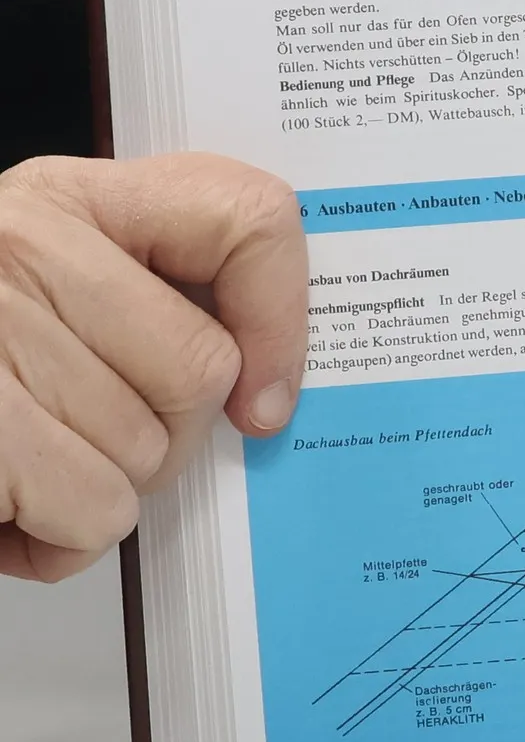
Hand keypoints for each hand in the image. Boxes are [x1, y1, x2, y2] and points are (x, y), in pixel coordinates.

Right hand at [0, 154, 306, 582]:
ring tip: (22, 468)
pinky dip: (55, 540)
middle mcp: (19, 242)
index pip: (242, 216)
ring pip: (148, 454)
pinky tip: (2, 509)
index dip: (280, 318)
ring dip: (95, 496)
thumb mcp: (45, 301)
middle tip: (76, 440)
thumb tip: (263, 392)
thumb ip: (144, 308)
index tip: (262, 392)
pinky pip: (91, 510)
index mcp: (61, 201)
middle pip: (201, 371)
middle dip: (158, 441)